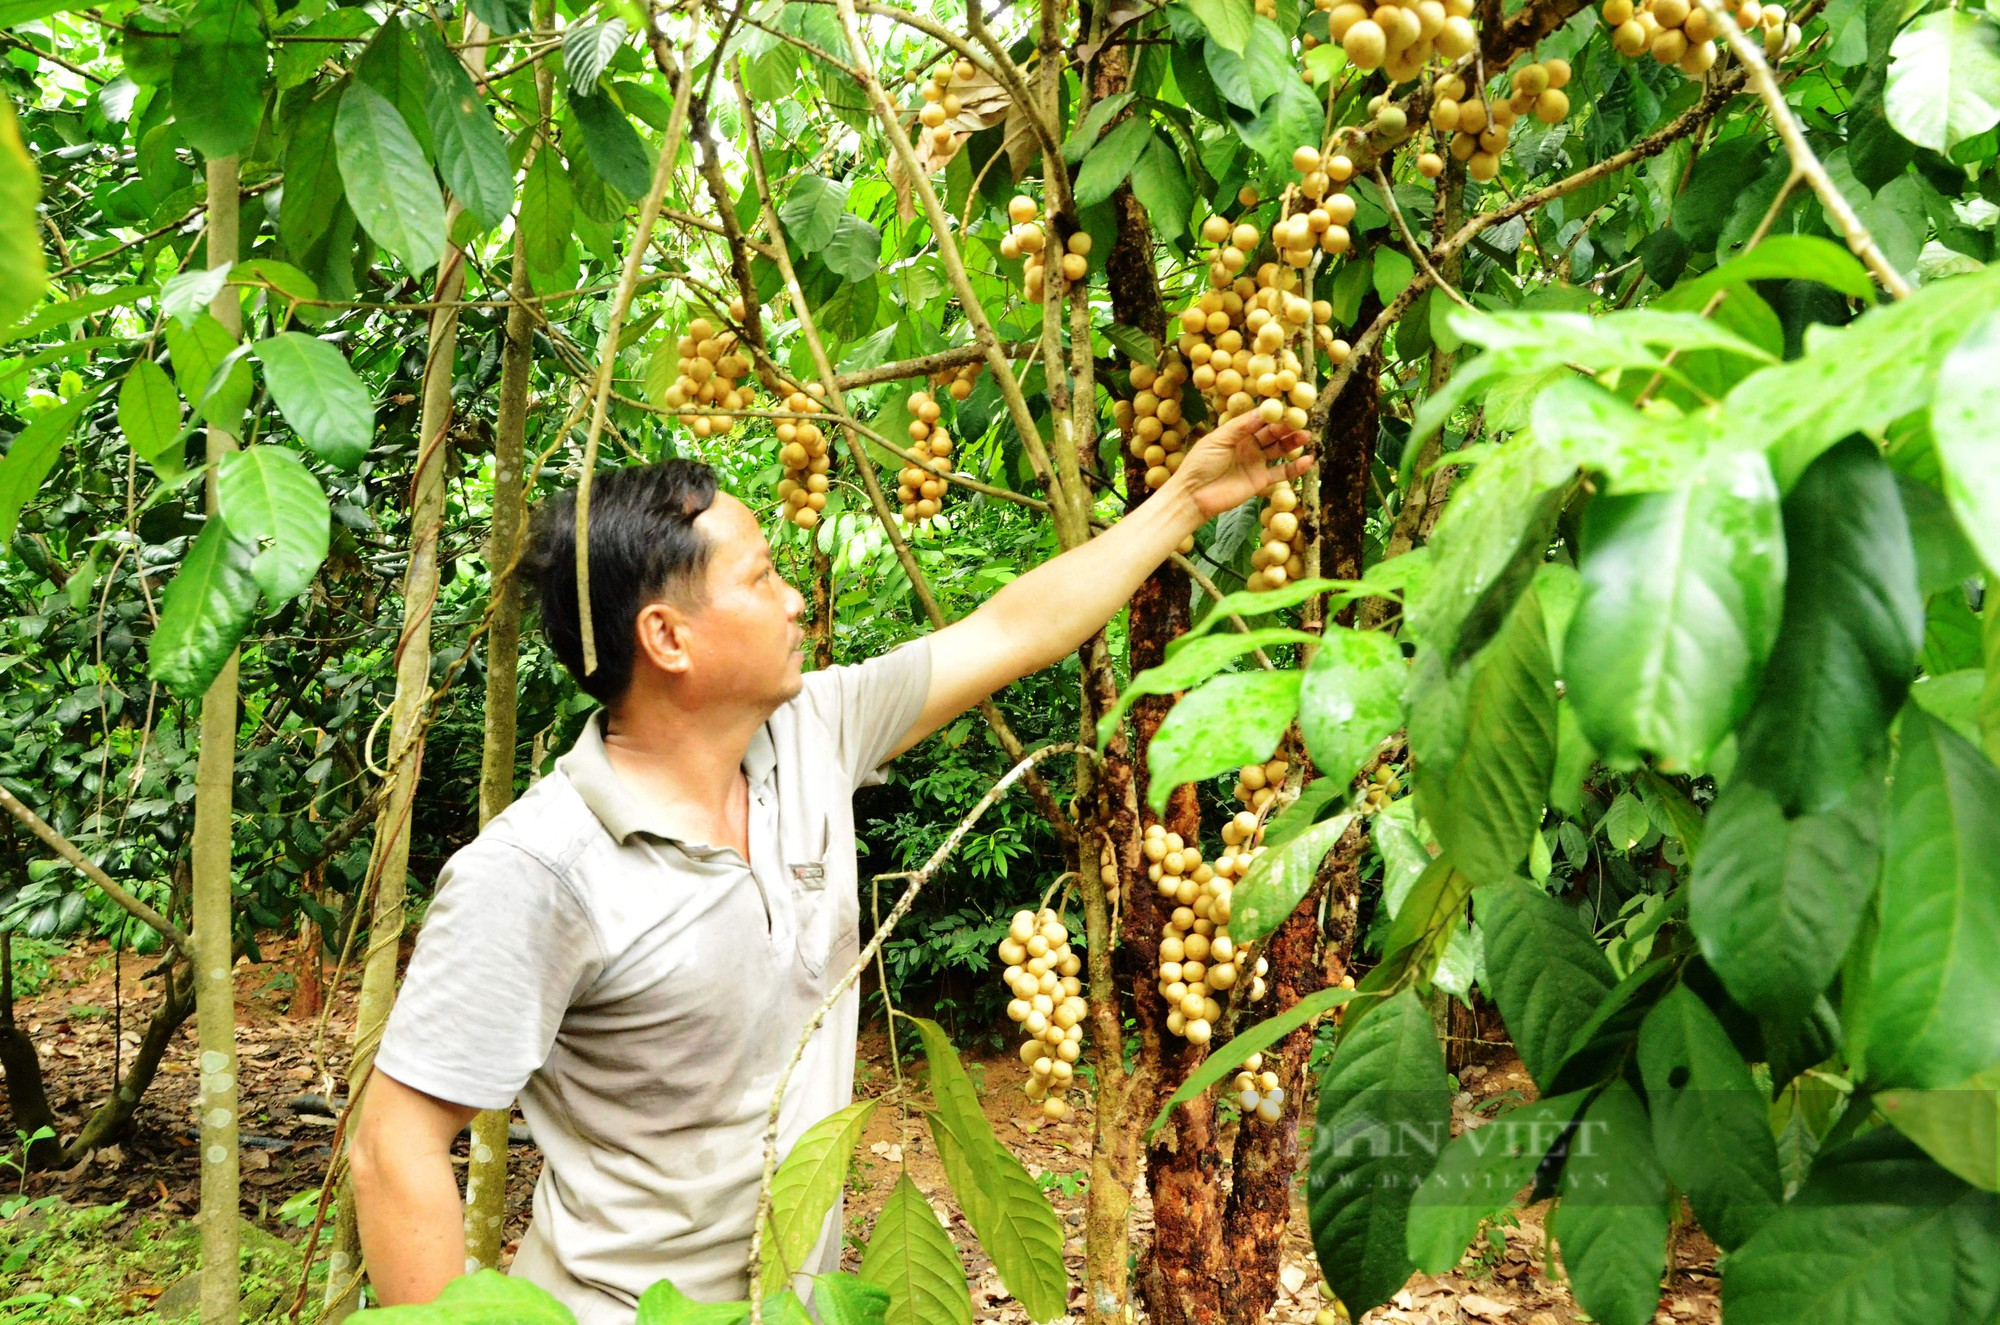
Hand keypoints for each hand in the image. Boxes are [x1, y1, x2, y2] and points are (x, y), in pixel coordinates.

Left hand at [1165, 409, 1314, 519]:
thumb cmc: (1199, 464)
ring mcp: (1255, 462)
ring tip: (1306, 436)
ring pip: (1279, 449)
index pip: (1259, 419)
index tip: (1287, 403)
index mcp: (1236, 432)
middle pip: (1272, 432)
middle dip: (1286, 426)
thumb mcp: (1218, 439)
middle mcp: (1248, 445)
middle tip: (1301, 419)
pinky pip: (1281, 472)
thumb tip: (1263, 410)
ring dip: (1293, 443)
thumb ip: (1241, 426)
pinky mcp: (1260, 481)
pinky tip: (1307, 460)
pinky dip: (1295, 467)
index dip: (1272, 412)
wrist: (1193, 496)